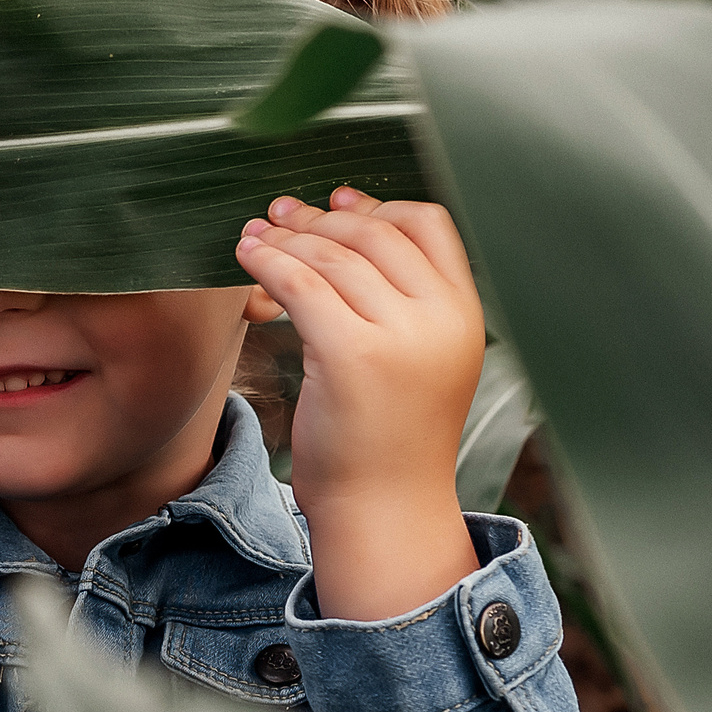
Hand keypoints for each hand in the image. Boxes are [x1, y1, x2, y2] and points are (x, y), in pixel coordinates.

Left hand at [236, 187, 486, 619]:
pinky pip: (301, 284)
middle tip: (278, 214)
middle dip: (320, 218)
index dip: (377, 203)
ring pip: (332, 255)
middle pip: (374, 232)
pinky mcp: (352, 355)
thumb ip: (402, 301)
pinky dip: (268, 261)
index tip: (335, 200)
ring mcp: (400, 335)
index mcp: (464, 314)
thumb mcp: (419, 358)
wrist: (384, 511)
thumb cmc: (389, 439)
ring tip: (254, 235)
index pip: (427, 224)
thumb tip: (352, 222)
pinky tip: (247, 257)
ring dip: (285, 237)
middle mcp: (441, 318)